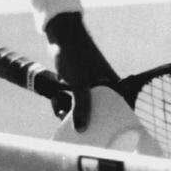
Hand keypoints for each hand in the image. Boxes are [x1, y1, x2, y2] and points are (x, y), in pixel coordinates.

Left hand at [44, 12, 118, 131]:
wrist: (63, 35)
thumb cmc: (77, 57)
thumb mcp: (79, 85)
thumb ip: (81, 108)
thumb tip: (81, 129)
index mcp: (113, 88)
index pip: (116, 112)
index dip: (107, 124)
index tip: (97, 135)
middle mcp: (105, 88)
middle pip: (94, 113)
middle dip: (79, 117)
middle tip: (68, 120)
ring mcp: (90, 86)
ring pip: (80, 106)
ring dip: (67, 108)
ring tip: (57, 104)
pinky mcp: (78, 83)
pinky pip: (72, 99)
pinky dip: (63, 100)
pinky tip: (55, 98)